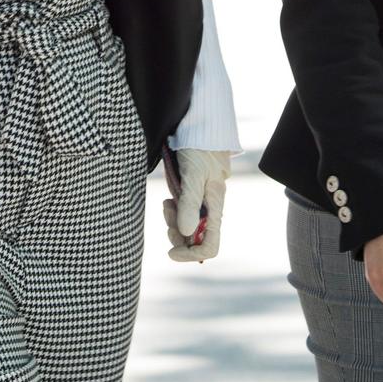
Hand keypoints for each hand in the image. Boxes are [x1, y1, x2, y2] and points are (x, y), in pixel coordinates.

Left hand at [162, 148, 229, 262]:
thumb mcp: (193, 175)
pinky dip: (173, 211)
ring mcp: (201, 202)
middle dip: (177, 235)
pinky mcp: (192, 194)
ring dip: (174, 221)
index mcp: (215, 207)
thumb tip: (185, 234)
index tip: (170, 252)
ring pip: (187, 227)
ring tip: (167, 203)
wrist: (199, 127)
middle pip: (195, 239)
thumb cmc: (199, 148)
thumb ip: (190, 203)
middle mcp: (210, 208)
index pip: (210, 246)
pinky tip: (169, 199)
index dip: (191, 254)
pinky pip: (183, 213)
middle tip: (167, 213)